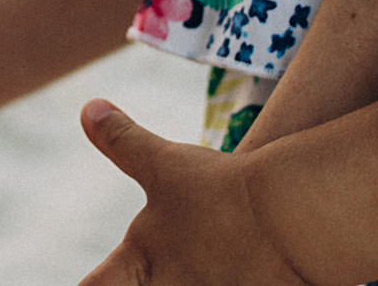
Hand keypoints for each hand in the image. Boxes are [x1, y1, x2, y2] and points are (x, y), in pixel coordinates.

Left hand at [77, 100, 309, 285]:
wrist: (291, 217)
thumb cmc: (221, 191)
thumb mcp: (162, 164)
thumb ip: (123, 142)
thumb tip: (89, 109)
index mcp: (141, 266)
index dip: (87, 285)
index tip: (86, 282)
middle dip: (135, 281)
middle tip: (144, 269)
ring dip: (190, 278)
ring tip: (201, 263)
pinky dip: (228, 279)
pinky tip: (236, 270)